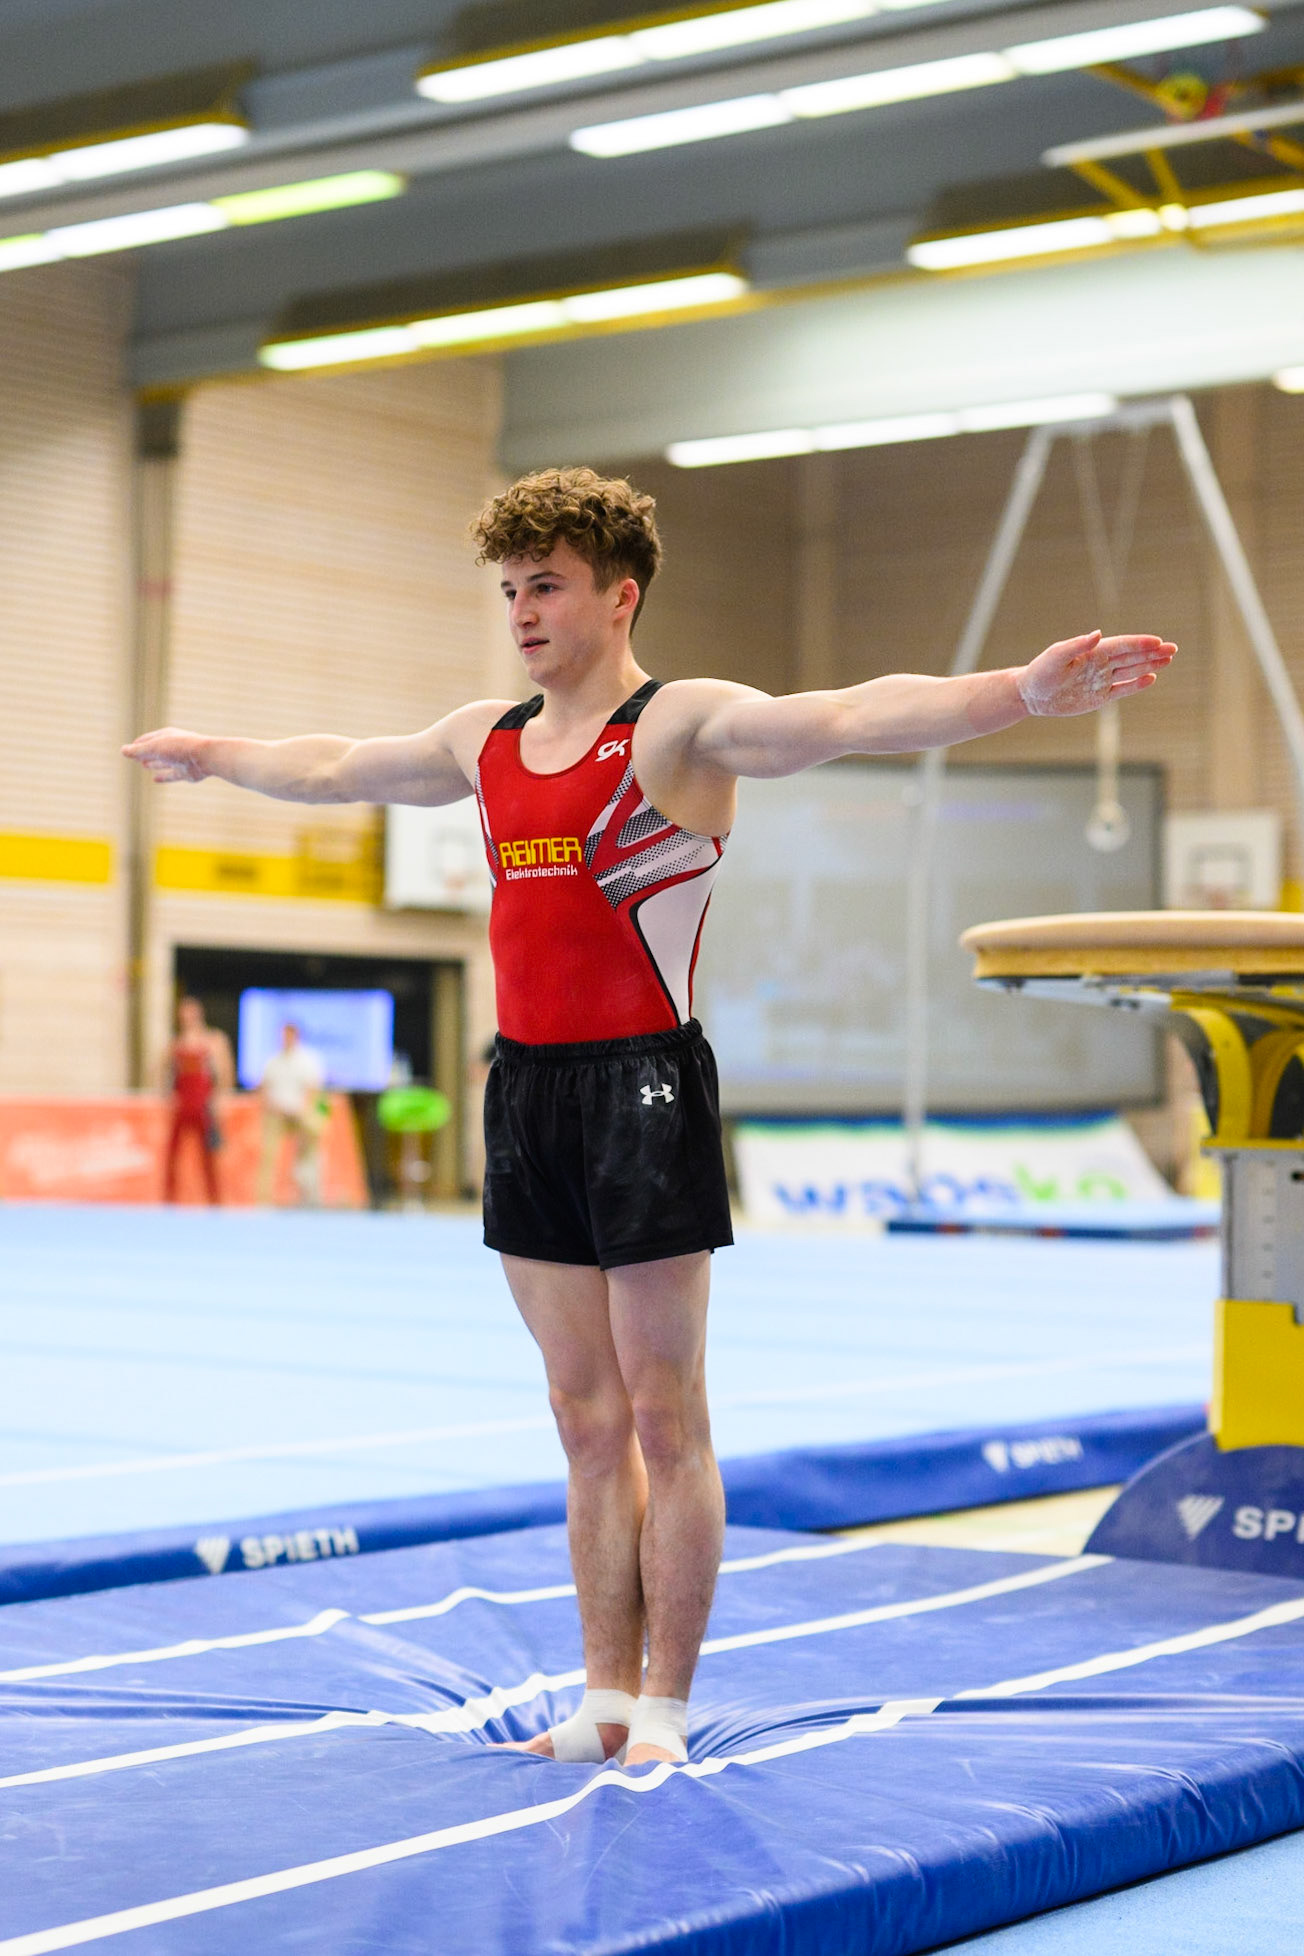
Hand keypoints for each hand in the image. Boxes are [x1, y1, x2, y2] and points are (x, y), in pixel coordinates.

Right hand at [122, 728, 210, 782]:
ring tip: (144, 765)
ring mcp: (181, 760)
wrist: (205, 757)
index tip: (129, 749)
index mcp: (166, 736)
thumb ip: (138, 751)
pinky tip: (155, 779)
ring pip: (164, 762)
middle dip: (146, 753)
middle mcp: (174, 747)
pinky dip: (164, 777)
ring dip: (154, 763)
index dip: (138, 744)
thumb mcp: (154, 747)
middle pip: (156, 750)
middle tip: (136, 757)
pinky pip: (172, 775)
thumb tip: (122, 751)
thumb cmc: (179, 748)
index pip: (148, 739)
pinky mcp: (187, 773)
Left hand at [1016, 632, 1175, 716]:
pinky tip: (1151, 679)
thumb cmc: (1040, 672)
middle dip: (1153, 653)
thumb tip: (1097, 633)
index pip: (1122, 645)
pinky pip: (1121, 690)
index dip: (1140, 644)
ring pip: (1131, 671)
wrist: (1030, 695)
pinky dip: (1136, 685)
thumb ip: (1076, 645)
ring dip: (1149, 665)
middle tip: (1173, 648)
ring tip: (1168, 660)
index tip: (1158, 641)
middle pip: (1132, 657)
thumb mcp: (1055, 657)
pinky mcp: (1099, 697)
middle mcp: (1100, 664)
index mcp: (1093, 652)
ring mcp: (1101, 680)